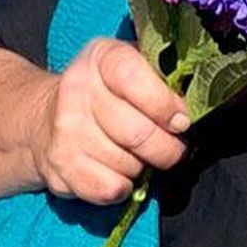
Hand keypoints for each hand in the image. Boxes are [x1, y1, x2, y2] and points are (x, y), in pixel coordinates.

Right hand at [30, 36, 190, 203]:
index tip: (181, 121)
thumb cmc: (106, 93)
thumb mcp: (131, 68)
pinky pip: (110, 189)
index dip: (164, 105)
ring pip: (129, 166)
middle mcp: (78, 87)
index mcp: (101, 56)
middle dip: (166, 149)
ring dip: (141, 168)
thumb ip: (162, 77)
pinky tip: (114, 170)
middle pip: (138, 133)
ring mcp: (66, 128)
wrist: (44, 118)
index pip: (133, 78)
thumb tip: (202, 100)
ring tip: (133, 154)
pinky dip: (121, 188)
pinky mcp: (61, 164)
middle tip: (171, 148)